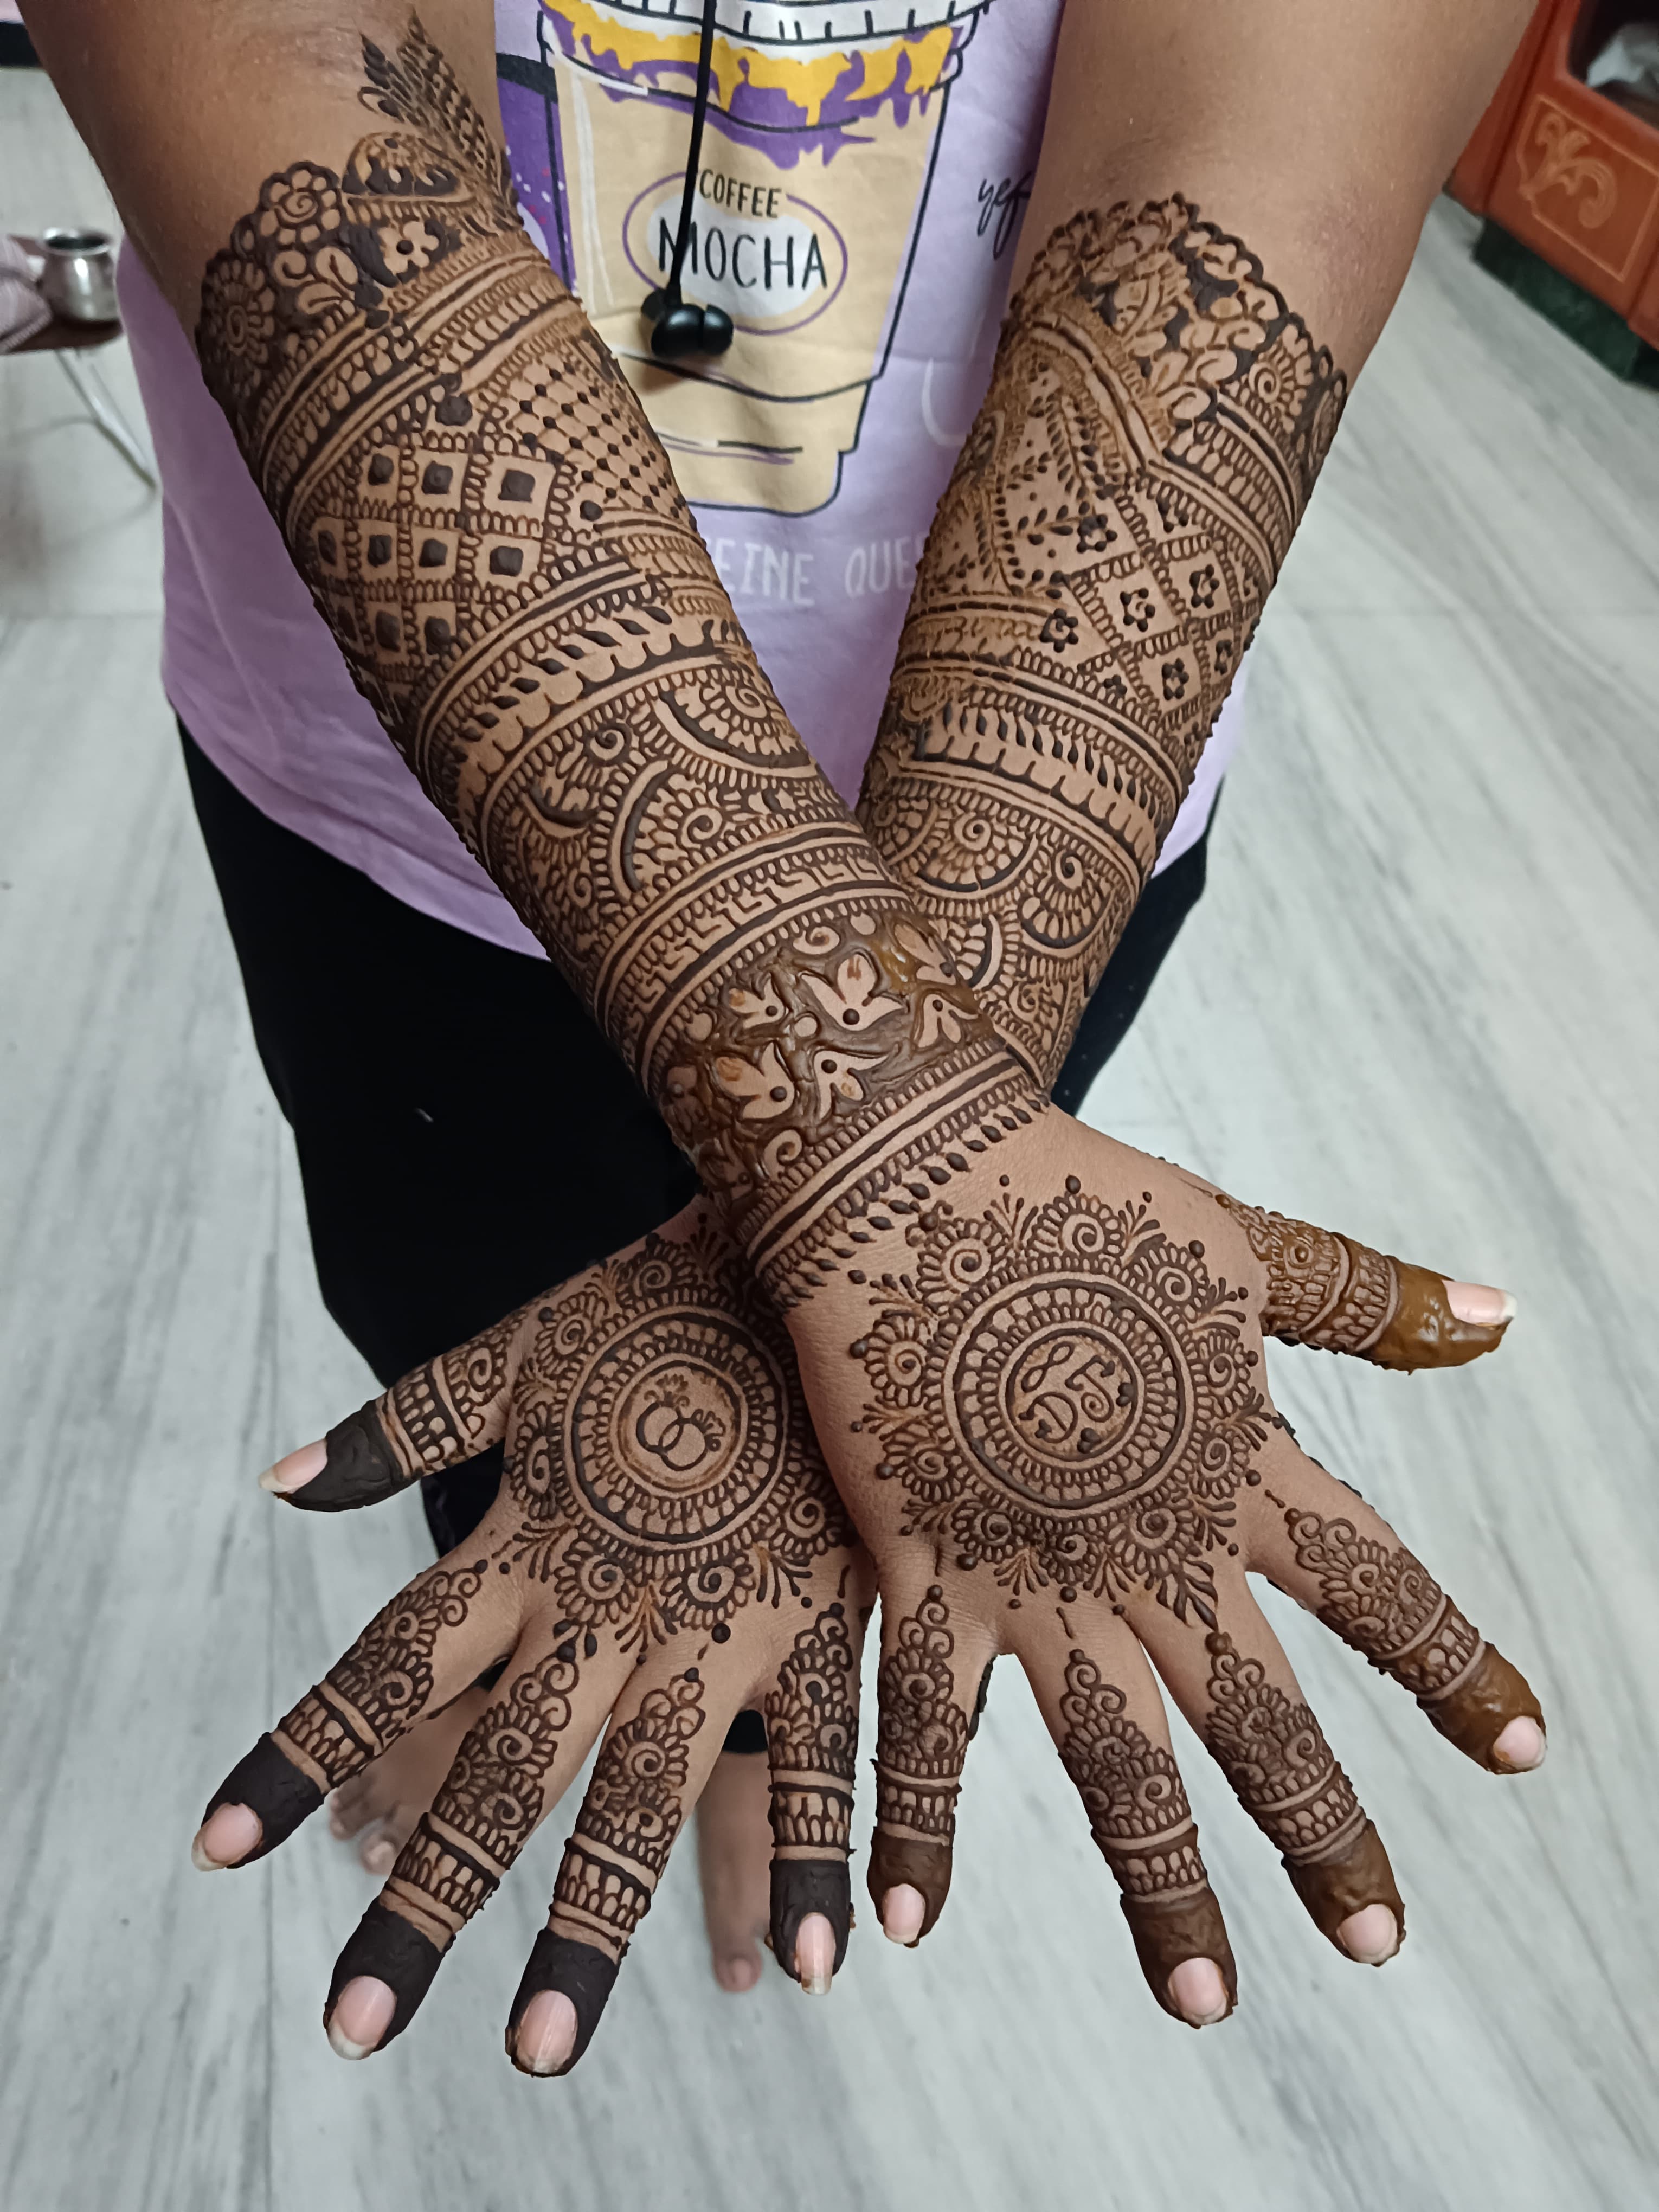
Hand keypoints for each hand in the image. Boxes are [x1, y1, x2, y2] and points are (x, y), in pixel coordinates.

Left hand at [192, 1202, 872, 2070]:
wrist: (818, 1237)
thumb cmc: (664, 1292)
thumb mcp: (524, 1344)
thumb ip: (406, 1421)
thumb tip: (276, 1482)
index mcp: (528, 1539)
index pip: (387, 1660)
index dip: (298, 1752)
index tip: (217, 1848)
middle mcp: (608, 1602)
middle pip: (498, 1766)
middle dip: (423, 1896)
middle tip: (352, 2026)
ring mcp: (719, 1618)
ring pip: (641, 1797)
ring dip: (591, 1927)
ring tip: (539, 2047)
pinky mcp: (825, 1616)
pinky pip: (819, 1759)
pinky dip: (814, 1862)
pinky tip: (807, 1970)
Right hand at [781, 1106, 1542, 2026]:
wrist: (914, 1172)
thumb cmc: (1080, 1196)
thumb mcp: (1243, 1246)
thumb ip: (1364, 1299)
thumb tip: (1501, 1315)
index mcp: (1240, 1463)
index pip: (1380, 1589)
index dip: (1456, 1670)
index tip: (1524, 1748)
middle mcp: (1156, 1543)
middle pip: (1266, 1718)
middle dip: (1326, 1833)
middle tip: (1378, 1939)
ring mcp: (1038, 1569)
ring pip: (1118, 1764)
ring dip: (1165, 1889)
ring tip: (1208, 2002)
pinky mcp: (928, 1568)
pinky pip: (925, 1725)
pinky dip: (919, 1830)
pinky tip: (911, 1931)